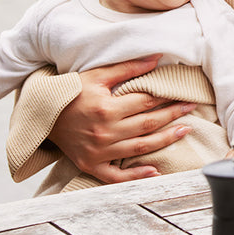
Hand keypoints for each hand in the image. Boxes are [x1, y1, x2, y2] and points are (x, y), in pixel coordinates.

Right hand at [48, 55, 196, 183]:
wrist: (42, 115)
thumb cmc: (71, 92)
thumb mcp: (97, 75)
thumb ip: (127, 67)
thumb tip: (157, 57)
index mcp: (107, 108)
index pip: (145, 102)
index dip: (167, 98)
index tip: (184, 95)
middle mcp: (105, 132)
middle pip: (148, 124)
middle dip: (173, 116)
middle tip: (192, 109)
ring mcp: (98, 152)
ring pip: (140, 149)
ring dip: (165, 140)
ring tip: (185, 132)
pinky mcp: (90, 166)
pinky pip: (117, 176)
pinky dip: (136, 176)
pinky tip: (155, 172)